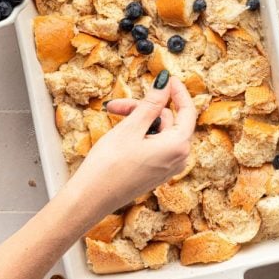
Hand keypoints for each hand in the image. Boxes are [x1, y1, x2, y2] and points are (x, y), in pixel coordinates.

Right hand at [65, 71, 196, 216]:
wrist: (90, 200)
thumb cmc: (109, 166)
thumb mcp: (131, 128)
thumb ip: (152, 103)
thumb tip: (165, 83)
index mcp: (179, 146)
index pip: (188, 111)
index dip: (178, 92)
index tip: (168, 78)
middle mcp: (179, 158)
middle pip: (169, 120)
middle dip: (144, 108)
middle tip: (118, 105)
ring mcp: (168, 167)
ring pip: (158, 132)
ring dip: (138, 120)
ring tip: (113, 116)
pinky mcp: (156, 172)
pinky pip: (154, 145)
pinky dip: (140, 134)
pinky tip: (120, 132)